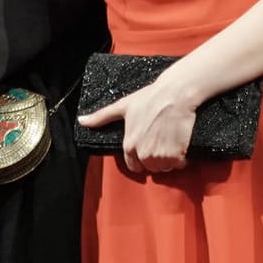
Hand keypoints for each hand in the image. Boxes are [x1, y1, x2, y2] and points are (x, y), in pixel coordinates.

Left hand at [77, 77, 195, 172]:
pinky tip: (179, 146)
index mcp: (129, 144)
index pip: (133, 166)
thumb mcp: (122, 106)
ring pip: (164, 168)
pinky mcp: (176, 154)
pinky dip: (181, 159)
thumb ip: (101, 117)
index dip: (141, 159)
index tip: (148, 148)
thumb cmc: (149, 98)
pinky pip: (178, 165)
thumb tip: (82, 121)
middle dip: (156, 159)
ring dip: (169, 160)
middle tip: (161, 143)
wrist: (174, 94)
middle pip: (150, 168)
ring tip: (170, 143)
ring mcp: (160, 155)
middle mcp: (143, 153)